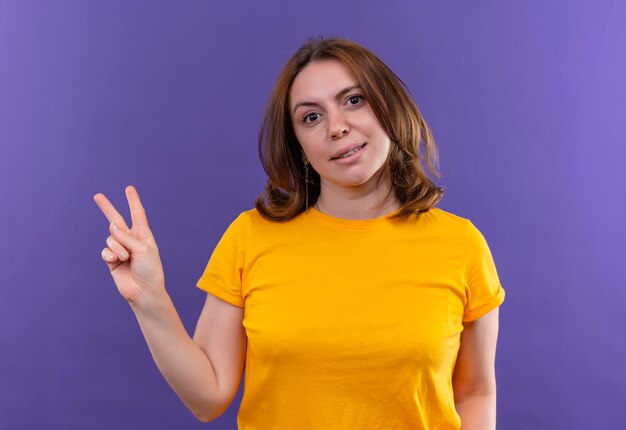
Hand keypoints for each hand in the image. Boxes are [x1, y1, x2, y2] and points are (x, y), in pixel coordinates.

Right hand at [93, 185, 165, 303]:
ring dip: (117, 247)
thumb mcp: (143, 249)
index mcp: (143, 235)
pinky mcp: (112, 260)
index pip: (137, 214)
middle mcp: (131, 240)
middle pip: (116, 220)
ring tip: (125, 258)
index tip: (129, 188)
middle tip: (97, 196)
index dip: (133, 201)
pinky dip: (110, 254)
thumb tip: (111, 226)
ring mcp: (120, 250)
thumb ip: (127, 237)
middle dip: (107, 208)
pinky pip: (105, 251)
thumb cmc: (150, 270)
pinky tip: (116, 261)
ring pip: (111, 238)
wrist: (143, 291)